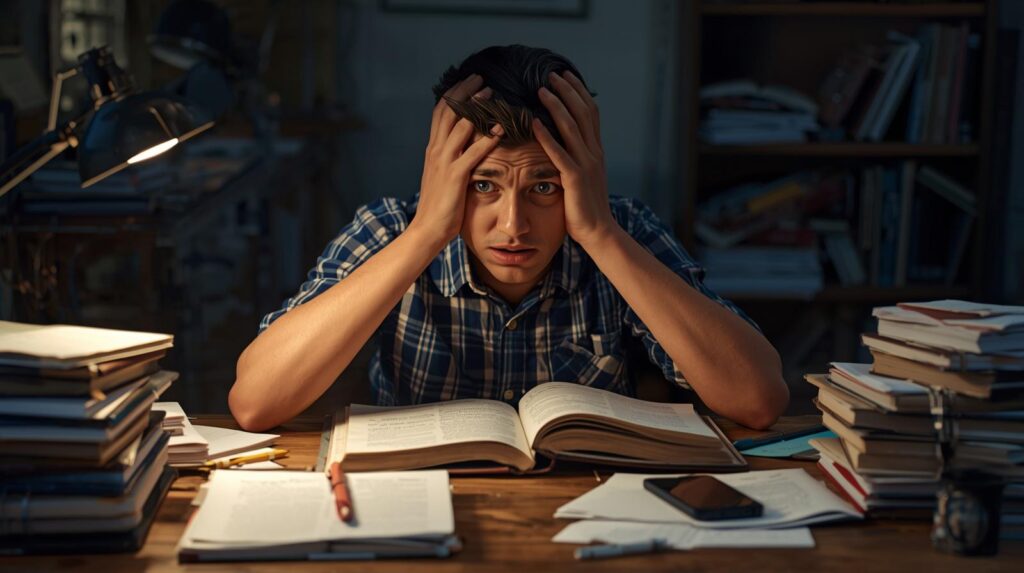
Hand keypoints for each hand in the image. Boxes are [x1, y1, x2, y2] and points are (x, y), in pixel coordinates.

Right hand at [411, 74, 504, 245]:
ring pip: (460, 126)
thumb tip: (463, 145)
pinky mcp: (456, 177)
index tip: (469, 81)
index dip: (455, 94)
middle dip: (465, 91)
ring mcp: (445, 162)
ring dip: (477, 108)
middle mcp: (436, 150)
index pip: (441, 112)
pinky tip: (502, 129)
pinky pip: (474, 153)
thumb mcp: (441, 175)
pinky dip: (488, 138)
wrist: (427, 229)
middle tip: (482, 78)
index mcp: (433, 149)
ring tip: (492, 94)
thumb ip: (450, 158)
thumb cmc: (439, 205)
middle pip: (449, 111)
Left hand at [533, 71, 615, 248]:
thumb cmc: (586, 207)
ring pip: (572, 127)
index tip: (565, 75)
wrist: (599, 232)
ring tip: (541, 90)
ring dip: (556, 106)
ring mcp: (586, 164)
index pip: (589, 112)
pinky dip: (547, 136)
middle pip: (582, 113)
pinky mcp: (574, 179)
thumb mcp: (584, 177)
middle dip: (567, 91)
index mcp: (596, 151)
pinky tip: (534, 123)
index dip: (578, 91)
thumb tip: (564, 142)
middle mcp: (594, 153)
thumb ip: (577, 158)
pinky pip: (559, 152)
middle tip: (551, 74)